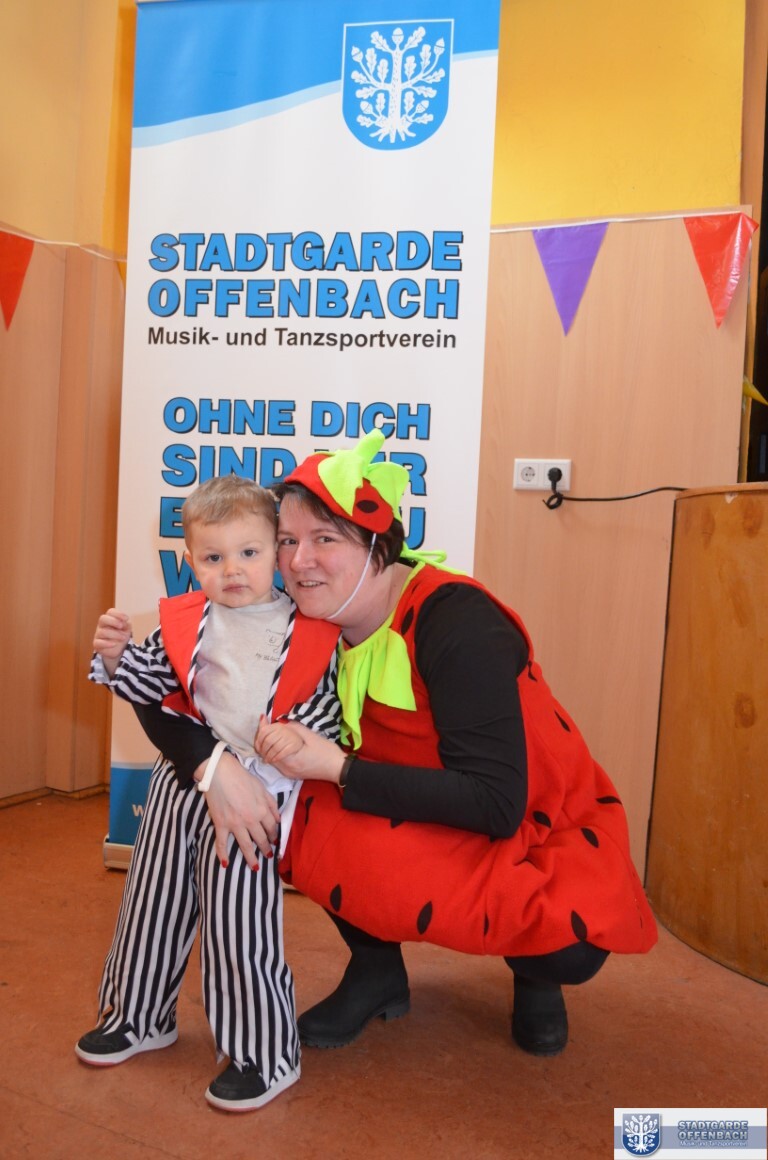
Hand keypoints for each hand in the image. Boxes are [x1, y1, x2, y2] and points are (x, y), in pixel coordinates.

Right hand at [93, 609, 131, 676]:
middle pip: (102, 618)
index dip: (118, 614)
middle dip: (113, 621)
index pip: (110, 612)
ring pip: (103, 632)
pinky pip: (98, 643)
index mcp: (110, 619)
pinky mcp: (97, 644)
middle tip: (121, 626)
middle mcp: (102, 625)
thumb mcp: (126, 628)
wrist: (119, 649)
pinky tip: (115, 644)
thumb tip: (123, 623)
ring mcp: (98, 634)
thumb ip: (125, 624)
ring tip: (123, 638)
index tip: (126, 619)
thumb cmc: (122, 635)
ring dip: (115, 634)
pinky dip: (107, 643)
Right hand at [200, 750, 280, 867]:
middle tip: (269, 856)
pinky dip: (222, 854)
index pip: (272, 828)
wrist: (220, 773)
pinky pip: (222, 842)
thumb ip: (271, 804)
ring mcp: (235, 824)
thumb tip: (279, 819)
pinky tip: (225, 864)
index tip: (275, 841)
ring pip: (245, 846)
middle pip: (261, 839)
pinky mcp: (220, 824)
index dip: (274, 836)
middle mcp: (250, 820)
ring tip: (255, 867)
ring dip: (251, 858)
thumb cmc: (242, 777)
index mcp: (262, 810)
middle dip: (266, 849)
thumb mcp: (262, 788)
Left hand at [255, 719, 344, 782]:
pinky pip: (275, 762)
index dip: (263, 730)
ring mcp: (288, 773)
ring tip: (266, 732)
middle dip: (261, 738)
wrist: (337, 768)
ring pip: (268, 758)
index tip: (263, 719)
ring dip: (265, 745)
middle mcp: (286, 768)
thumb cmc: (327, 751)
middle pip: (265, 752)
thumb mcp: (311, 736)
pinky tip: (274, 743)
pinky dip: (272, 752)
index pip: (269, 744)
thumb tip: (280, 723)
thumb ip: (294, 729)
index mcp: (291, 758)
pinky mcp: (290, 774)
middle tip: (263, 725)